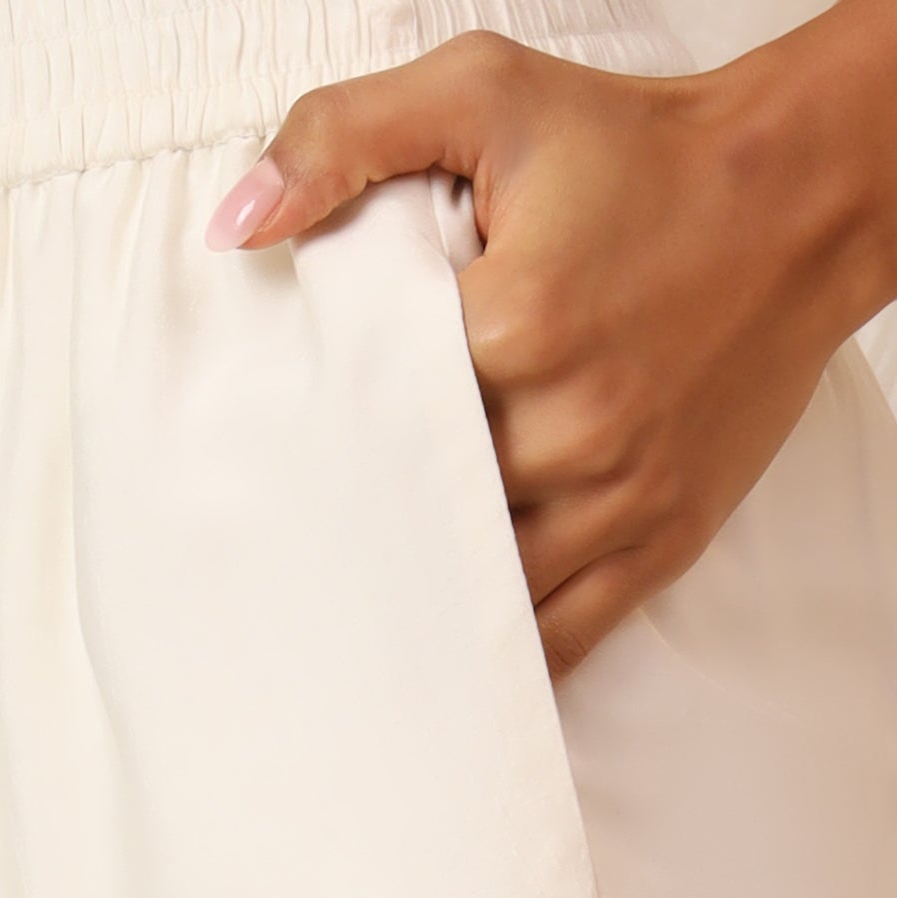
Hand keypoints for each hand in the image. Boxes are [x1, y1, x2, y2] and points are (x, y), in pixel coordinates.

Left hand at [204, 24, 896, 676]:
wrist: (801, 197)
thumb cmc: (638, 151)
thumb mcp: (487, 95)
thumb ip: (348, 138)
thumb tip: (239, 222)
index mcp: (515, 325)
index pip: (376, 416)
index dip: (326, 441)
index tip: (288, 458)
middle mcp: (571, 427)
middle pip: (424, 512)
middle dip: (369, 528)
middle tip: (307, 551)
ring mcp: (620, 497)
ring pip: (487, 591)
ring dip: (426, 601)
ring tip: (362, 614)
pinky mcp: (662, 538)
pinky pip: (566, 637)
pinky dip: (507, 653)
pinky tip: (452, 657)